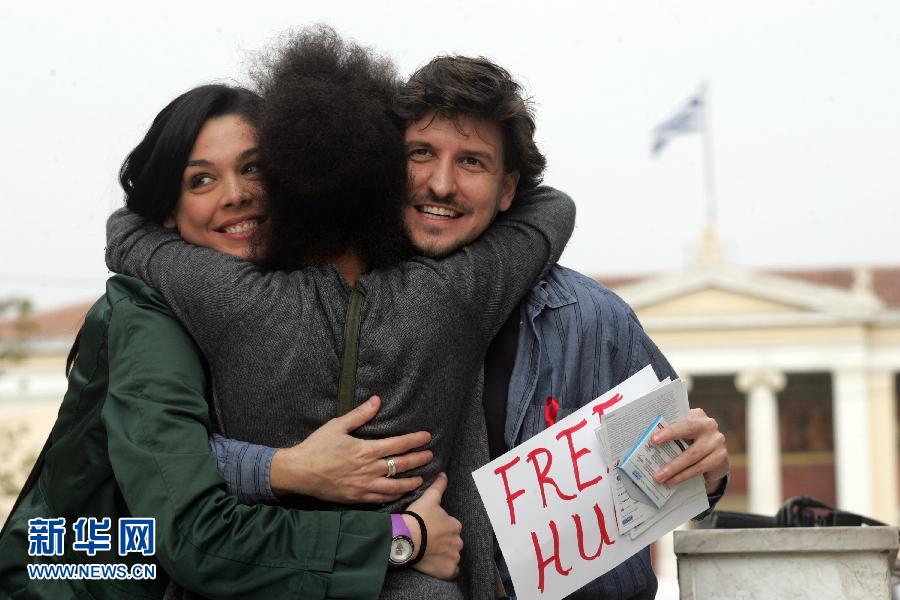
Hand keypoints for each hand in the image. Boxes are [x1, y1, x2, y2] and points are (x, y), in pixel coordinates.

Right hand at [270, 396, 431, 502]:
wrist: (298, 472)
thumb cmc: (316, 446)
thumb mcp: (337, 425)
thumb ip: (360, 414)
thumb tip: (377, 401)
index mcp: (366, 450)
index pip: (398, 444)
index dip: (415, 441)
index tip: (427, 438)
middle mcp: (369, 469)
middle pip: (401, 465)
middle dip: (418, 460)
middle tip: (431, 456)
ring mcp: (363, 486)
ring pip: (395, 486)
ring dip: (410, 482)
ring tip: (421, 478)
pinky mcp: (356, 498)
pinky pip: (380, 499)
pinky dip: (393, 496)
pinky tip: (399, 493)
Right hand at [405, 473, 462, 579]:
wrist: (407, 538)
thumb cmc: (417, 518)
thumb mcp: (429, 498)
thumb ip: (439, 486)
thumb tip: (444, 475)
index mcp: (455, 525)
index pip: (452, 528)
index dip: (441, 529)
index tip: (430, 530)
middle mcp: (458, 541)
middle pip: (453, 543)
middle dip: (444, 543)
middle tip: (429, 543)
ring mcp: (454, 557)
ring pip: (452, 556)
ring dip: (445, 556)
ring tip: (430, 554)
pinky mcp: (448, 570)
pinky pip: (451, 571)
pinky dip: (445, 569)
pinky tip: (435, 564)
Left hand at [651, 408, 729, 493]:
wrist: (715, 456)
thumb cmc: (691, 441)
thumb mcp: (683, 434)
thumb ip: (671, 433)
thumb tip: (646, 444)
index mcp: (697, 415)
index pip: (681, 421)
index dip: (668, 430)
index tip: (653, 439)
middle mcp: (709, 425)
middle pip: (687, 434)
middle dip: (668, 441)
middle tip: (652, 458)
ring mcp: (717, 441)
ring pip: (692, 456)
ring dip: (673, 468)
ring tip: (659, 477)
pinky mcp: (720, 457)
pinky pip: (699, 467)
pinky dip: (684, 476)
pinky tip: (672, 481)